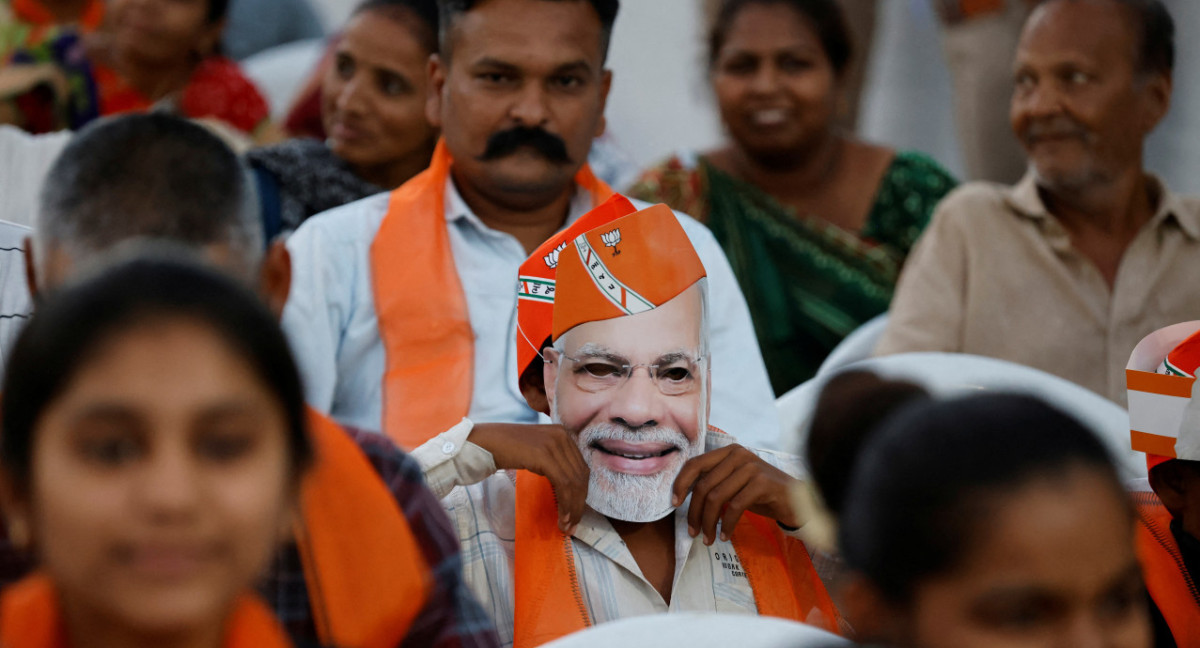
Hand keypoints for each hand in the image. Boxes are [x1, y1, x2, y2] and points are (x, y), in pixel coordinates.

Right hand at [469, 423, 589, 533]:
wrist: (485, 443)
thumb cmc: (507, 450)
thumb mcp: (537, 453)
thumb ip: (555, 463)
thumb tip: (569, 494)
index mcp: (563, 433)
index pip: (581, 468)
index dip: (582, 493)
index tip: (576, 514)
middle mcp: (563, 435)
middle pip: (581, 475)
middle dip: (579, 503)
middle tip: (573, 525)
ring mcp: (554, 444)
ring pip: (574, 482)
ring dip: (573, 508)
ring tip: (566, 526)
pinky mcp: (545, 455)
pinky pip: (563, 484)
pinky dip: (565, 504)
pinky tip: (561, 517)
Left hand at [671, 444, 799, 544]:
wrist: (797, 499)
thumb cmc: (762, 493)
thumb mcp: (735, 483)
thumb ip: (714, 483)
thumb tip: (683, 498)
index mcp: (728, 452)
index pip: (695, 464)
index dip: (681, 484)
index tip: (674, 504)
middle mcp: (738, 455)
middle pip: (703, 485)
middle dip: (694, 512)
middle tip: (693, 532)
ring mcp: (751, 467)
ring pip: (716, 497)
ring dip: (708, 522)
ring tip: (707, 538)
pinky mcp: (762, 483)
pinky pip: (735, 507)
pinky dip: (726, 524)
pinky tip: (725, 535)